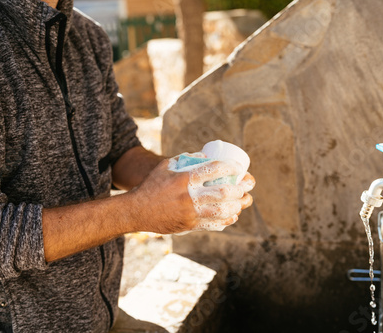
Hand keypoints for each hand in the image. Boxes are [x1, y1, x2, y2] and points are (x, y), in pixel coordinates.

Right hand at [128, 158, 254, 233]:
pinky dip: (226, 220)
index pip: (214, 170)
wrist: (137, 210)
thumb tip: (206, 156)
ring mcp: (190, 213)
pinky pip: (213, 224)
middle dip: (239, 189)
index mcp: (184, 178)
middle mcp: (189, 196)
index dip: (230, 168)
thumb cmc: (152, 185)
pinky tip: (232, 216)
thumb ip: (186, 159)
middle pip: (222, 192)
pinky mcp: (189, 225)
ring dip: (237, 206)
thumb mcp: (166, 166)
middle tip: (246, 186)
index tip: (238, 168)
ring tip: (243, 201)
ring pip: (221, 211)